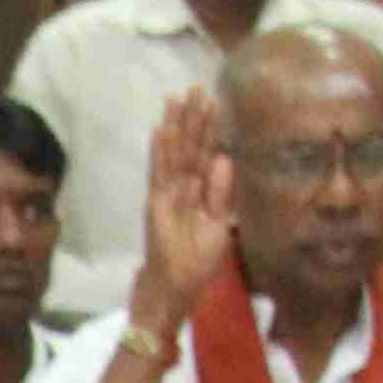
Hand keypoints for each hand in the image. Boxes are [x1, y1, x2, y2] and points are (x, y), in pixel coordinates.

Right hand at [131, 87, 233, 344]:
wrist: (170, 295)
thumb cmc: (194, 269)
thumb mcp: (219, 230)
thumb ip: (222, 196)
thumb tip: (226, 158)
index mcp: (200, 197)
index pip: (206, 156)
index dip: (210, 131)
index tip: (213, 103)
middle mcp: (183, 192)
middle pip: (190, 148)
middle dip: (193, 119)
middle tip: (196, 87)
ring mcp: (167, 198)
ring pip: (175, 155)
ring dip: (177, 127)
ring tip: (178, 98)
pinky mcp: (156, 208)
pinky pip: (159, 175)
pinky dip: (160, 153)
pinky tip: (161, 130)